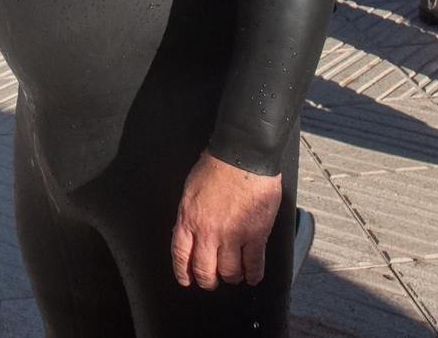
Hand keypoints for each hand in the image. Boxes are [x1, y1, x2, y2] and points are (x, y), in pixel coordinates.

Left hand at [170, 153, 282, 289]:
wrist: (242, 155)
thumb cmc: (217, 165)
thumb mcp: (191, 190)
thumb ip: (190, 213)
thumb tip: (191, 229)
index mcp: (189, 218)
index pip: (181, 255)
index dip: (183, 272)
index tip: (187, 279)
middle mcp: (208, 232)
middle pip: (205, 270)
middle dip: (208, 280)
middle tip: (212, 282)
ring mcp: (233, 235)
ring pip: (230, 271)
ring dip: (232, 277)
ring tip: (235, 276)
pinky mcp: (256, 234)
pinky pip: (254, 264)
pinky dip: (254, 274)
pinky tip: (253, 276)